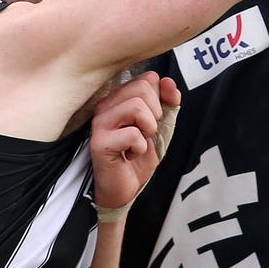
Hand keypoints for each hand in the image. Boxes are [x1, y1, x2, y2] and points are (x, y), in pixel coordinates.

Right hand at [88, 71, 180, 215]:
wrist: (125, 189)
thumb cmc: (138, 156)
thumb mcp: (161, 126)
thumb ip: (168, 102)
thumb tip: (169, 82)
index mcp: (119, 97)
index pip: (147, 78)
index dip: (161, 98)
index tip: (156, 119)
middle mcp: (106, 105)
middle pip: (142, 87)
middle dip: (156, 113)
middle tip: (146, 133)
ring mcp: (100, 122)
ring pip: (136, 106)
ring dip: (148, 129)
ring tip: (139, 142)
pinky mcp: (99, 142)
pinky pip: (132, 134)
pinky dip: (139, 147)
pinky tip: (129, 154)